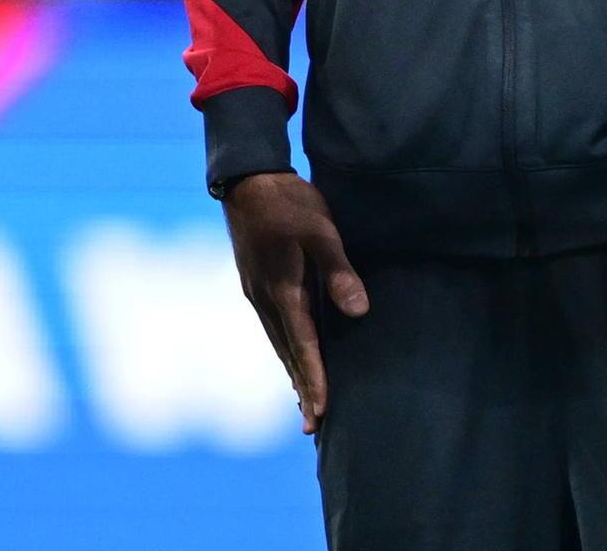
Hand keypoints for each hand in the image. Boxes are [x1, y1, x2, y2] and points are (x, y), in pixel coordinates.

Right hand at [222, 172, 365, 433]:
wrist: (248, 179)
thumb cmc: (289, 202)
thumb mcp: (321, 231)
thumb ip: (339, 270)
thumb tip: (358, 311)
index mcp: (283, 291)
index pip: (303, 345)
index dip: (314, 379)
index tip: (322, 411)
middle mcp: (265, 299)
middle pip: (287, 353)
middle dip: (302, 388)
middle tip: (313, 426)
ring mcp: (257, 292)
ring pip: (279, 343)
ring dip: (293, 372)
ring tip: (305, 402)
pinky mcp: (256, 284)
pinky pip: (274, 328)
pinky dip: (285, 350)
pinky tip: (291, 355)